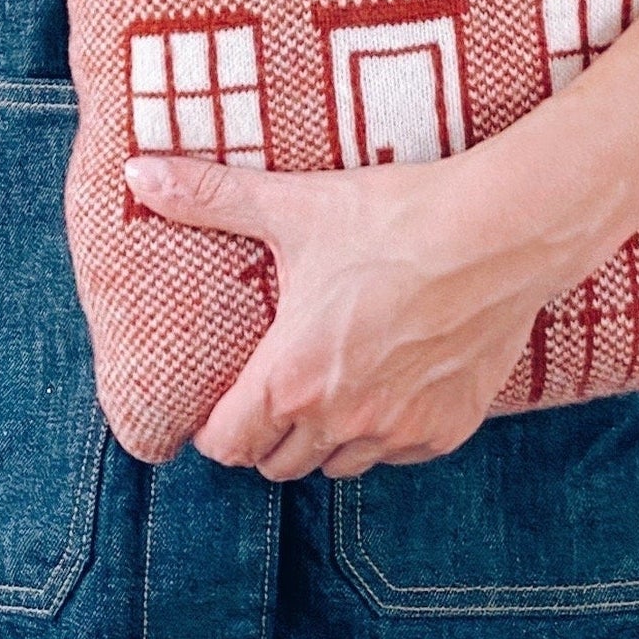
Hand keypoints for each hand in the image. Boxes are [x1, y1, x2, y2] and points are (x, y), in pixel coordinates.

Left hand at [125, 152, 555, 481]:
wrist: (499, 232)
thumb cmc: (394, 219)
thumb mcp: (295, 207)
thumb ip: (210, 197)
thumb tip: (138, 173)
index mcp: (290, 379)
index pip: (228, 446)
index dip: (217, 429)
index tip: (222, 406)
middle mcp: (340, 419)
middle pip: (279, 464)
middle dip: (268, 436)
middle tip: (273, 394)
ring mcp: (398, 430)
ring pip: (339, 465)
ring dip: (326, 440)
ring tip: (329, 392)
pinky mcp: (447, 428)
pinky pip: (399, 454)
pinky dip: (388, 433)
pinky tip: (390, 387)